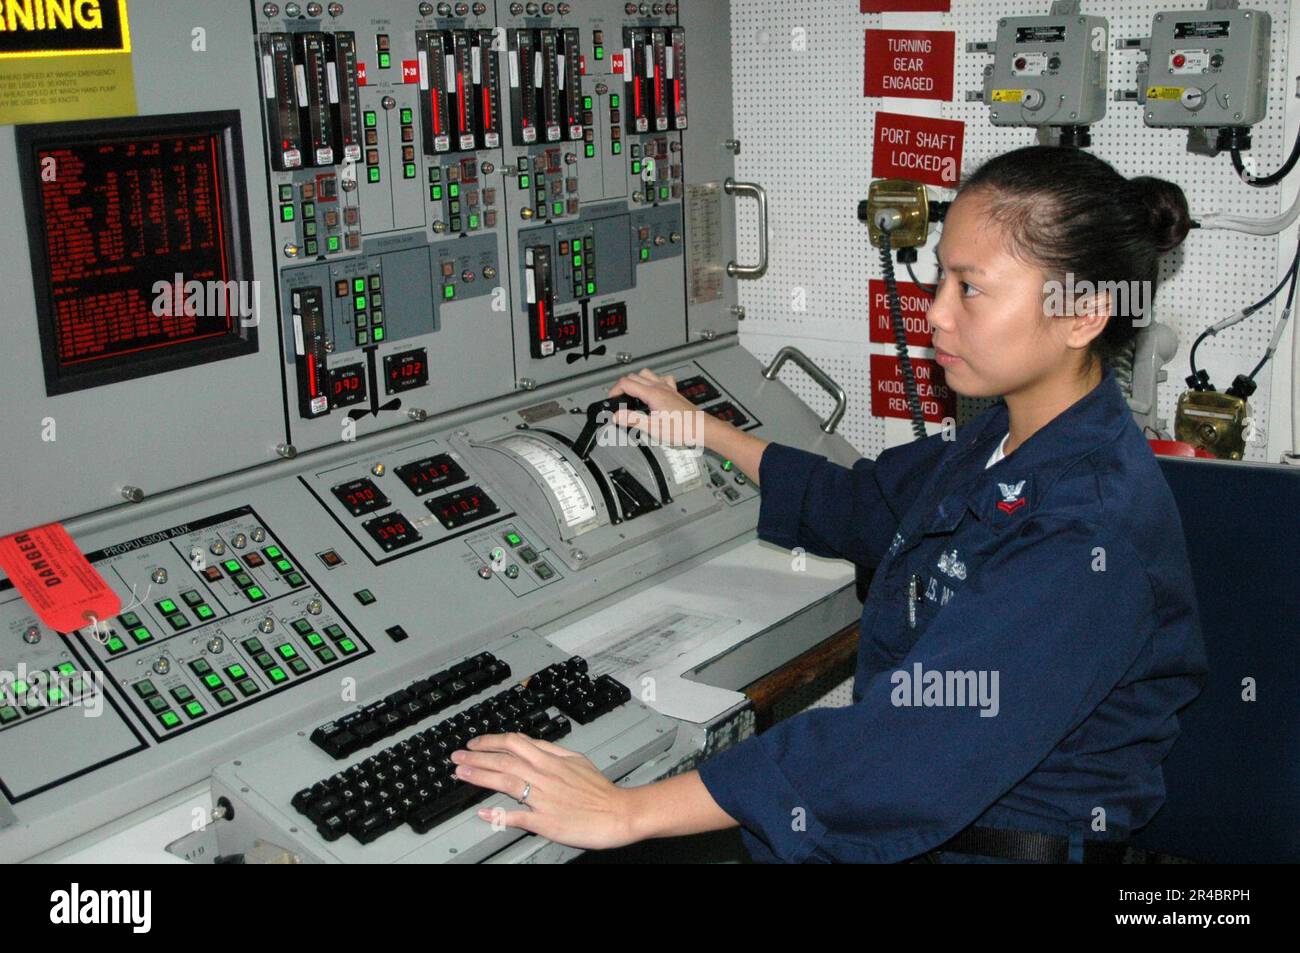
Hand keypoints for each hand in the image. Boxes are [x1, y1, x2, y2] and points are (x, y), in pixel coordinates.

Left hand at [451, 732, 640, 850]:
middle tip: (457, 757)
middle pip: (504, 759)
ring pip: (506, 781)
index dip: (491, 741)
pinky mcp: (546, 820)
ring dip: (480, 776)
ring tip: (461, 773)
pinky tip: (483, 812)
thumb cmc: (600, 791)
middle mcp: (545, 775)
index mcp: (552, 760)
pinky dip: (499, 814)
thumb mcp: (577, 760)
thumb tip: (532, 744)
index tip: (475, 744)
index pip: (515, 743)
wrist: (619, 813)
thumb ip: (553, 751)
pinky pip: (517, 815)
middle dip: (476, 756)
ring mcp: (544, 798)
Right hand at [607, 368, 708, 448]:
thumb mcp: (653, 427)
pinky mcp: (674, 393)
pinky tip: (652, 391)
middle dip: (622, 386)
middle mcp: (660, 387)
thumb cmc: (683, 429)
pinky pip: (662, 379)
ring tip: (632, 394)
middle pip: (634, 376)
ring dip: (636, 381)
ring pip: (647, 374)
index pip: (626, 383)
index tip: (611, 400)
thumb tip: (617, 416)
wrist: (702, 429)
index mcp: (653, 394)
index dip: (614, 390)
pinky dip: (653, 382)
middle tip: (618, 400)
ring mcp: (668, 389)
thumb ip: (633, 420)